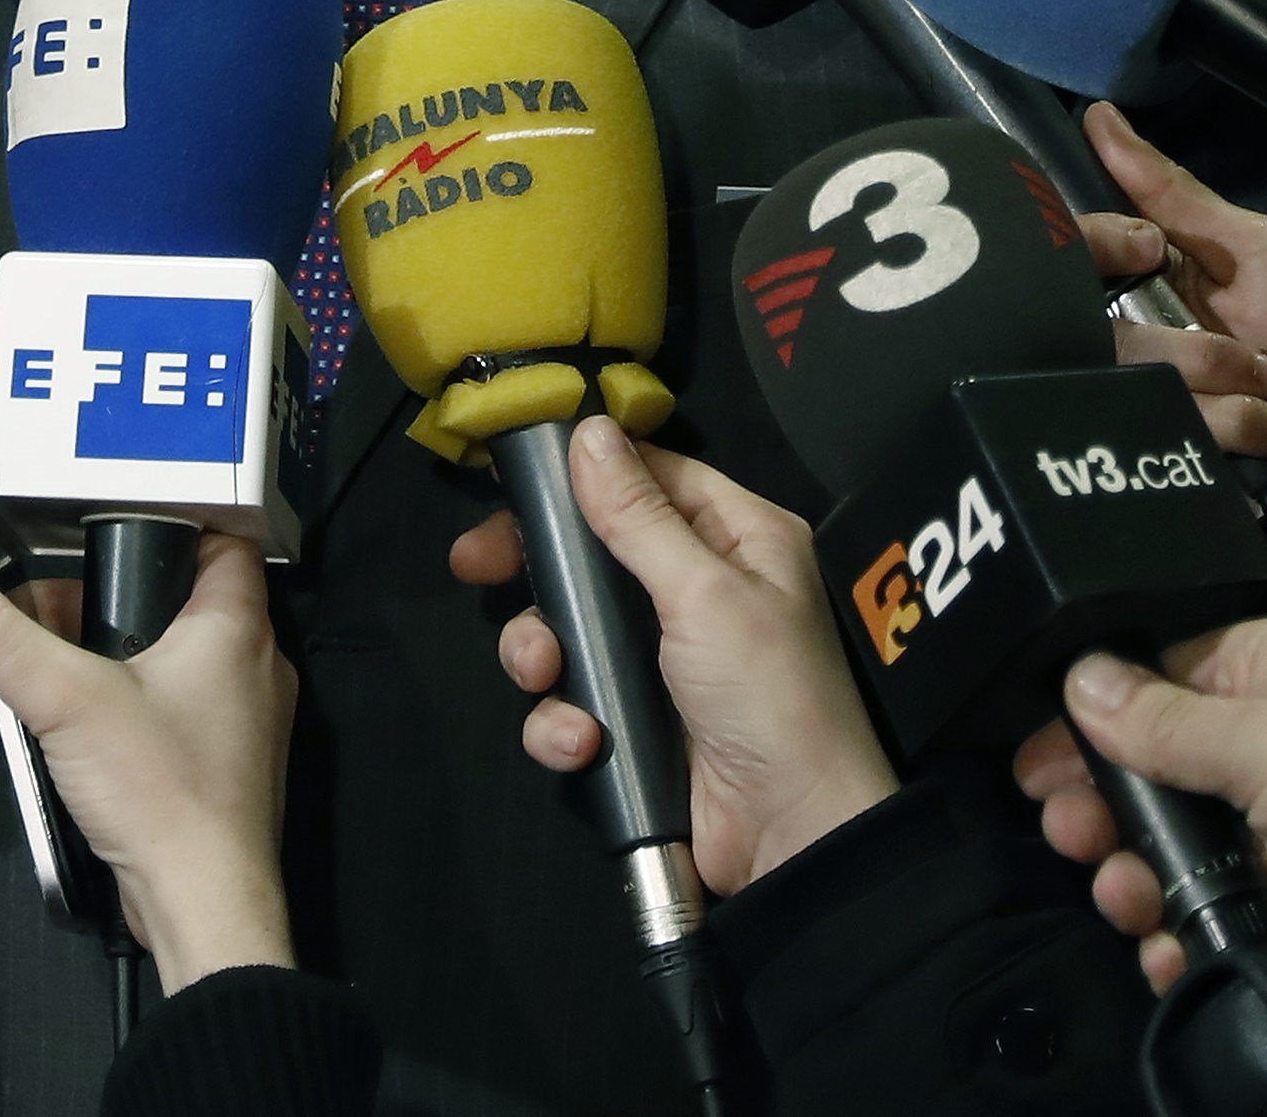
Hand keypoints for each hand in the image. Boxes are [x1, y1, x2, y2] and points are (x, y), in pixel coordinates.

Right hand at [0, 536, 298, 989]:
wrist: (202, 904)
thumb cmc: (160, 791)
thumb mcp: (63, 700)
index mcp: (238, 629)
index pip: (222, 542)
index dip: (168, 526)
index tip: (107, 534)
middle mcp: (253, 669)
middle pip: (179, 602)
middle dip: (106, 604)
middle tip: (45, 616)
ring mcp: (242, 725)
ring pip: (170, 661)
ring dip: (105, 663)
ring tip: (43, 681)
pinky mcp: (221, 770)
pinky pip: (170, 713)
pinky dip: (124, 711)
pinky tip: (72, 736)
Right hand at [446, 424, 891, 891]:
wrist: (791, 837)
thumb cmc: (765, 693)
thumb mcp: (704, 592)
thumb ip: (637, 516)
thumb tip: (589, 429)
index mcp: (736, 540)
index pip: (649, 477)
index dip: (582, 472)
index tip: (510, 476)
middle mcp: (696, 590)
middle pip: (590, 553)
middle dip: (535, 569)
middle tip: (475, 567)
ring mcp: (659, 662)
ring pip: (565, 629)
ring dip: (539, 651)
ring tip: (542, 672)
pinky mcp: (631, 724)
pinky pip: (570, 702)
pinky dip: (563, 723)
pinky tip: (582, 742)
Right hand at [1014, 618, 1266, 1115]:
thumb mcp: (1259, 733)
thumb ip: (1160, 722)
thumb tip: (1077, 679)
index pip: (1156, 677)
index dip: (1090, 714)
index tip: (1033, 756)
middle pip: (1155, 769)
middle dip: (1101, 802)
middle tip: (1063, 830)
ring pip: (1176, 845)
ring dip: (1133, 872)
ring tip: (1117, 894)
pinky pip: (1214, 910)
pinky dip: (1179, 930)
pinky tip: (1156, 942)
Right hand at [1085, 104, 1266, 497]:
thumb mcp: (1257, 246)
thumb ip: (1174, 193)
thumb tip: (1098, 115)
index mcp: (1148, 284)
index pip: (1073, 256)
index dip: (1098, 246)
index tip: (1147, 249)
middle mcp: (1136, 345)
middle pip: (1105, 337)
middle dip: (1198, 350)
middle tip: (1256, 353)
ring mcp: (1153, 407)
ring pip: (1144, 391)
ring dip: (1234, 392)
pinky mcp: (1172, 458)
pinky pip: (1175, 439)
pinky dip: (1243, 432)